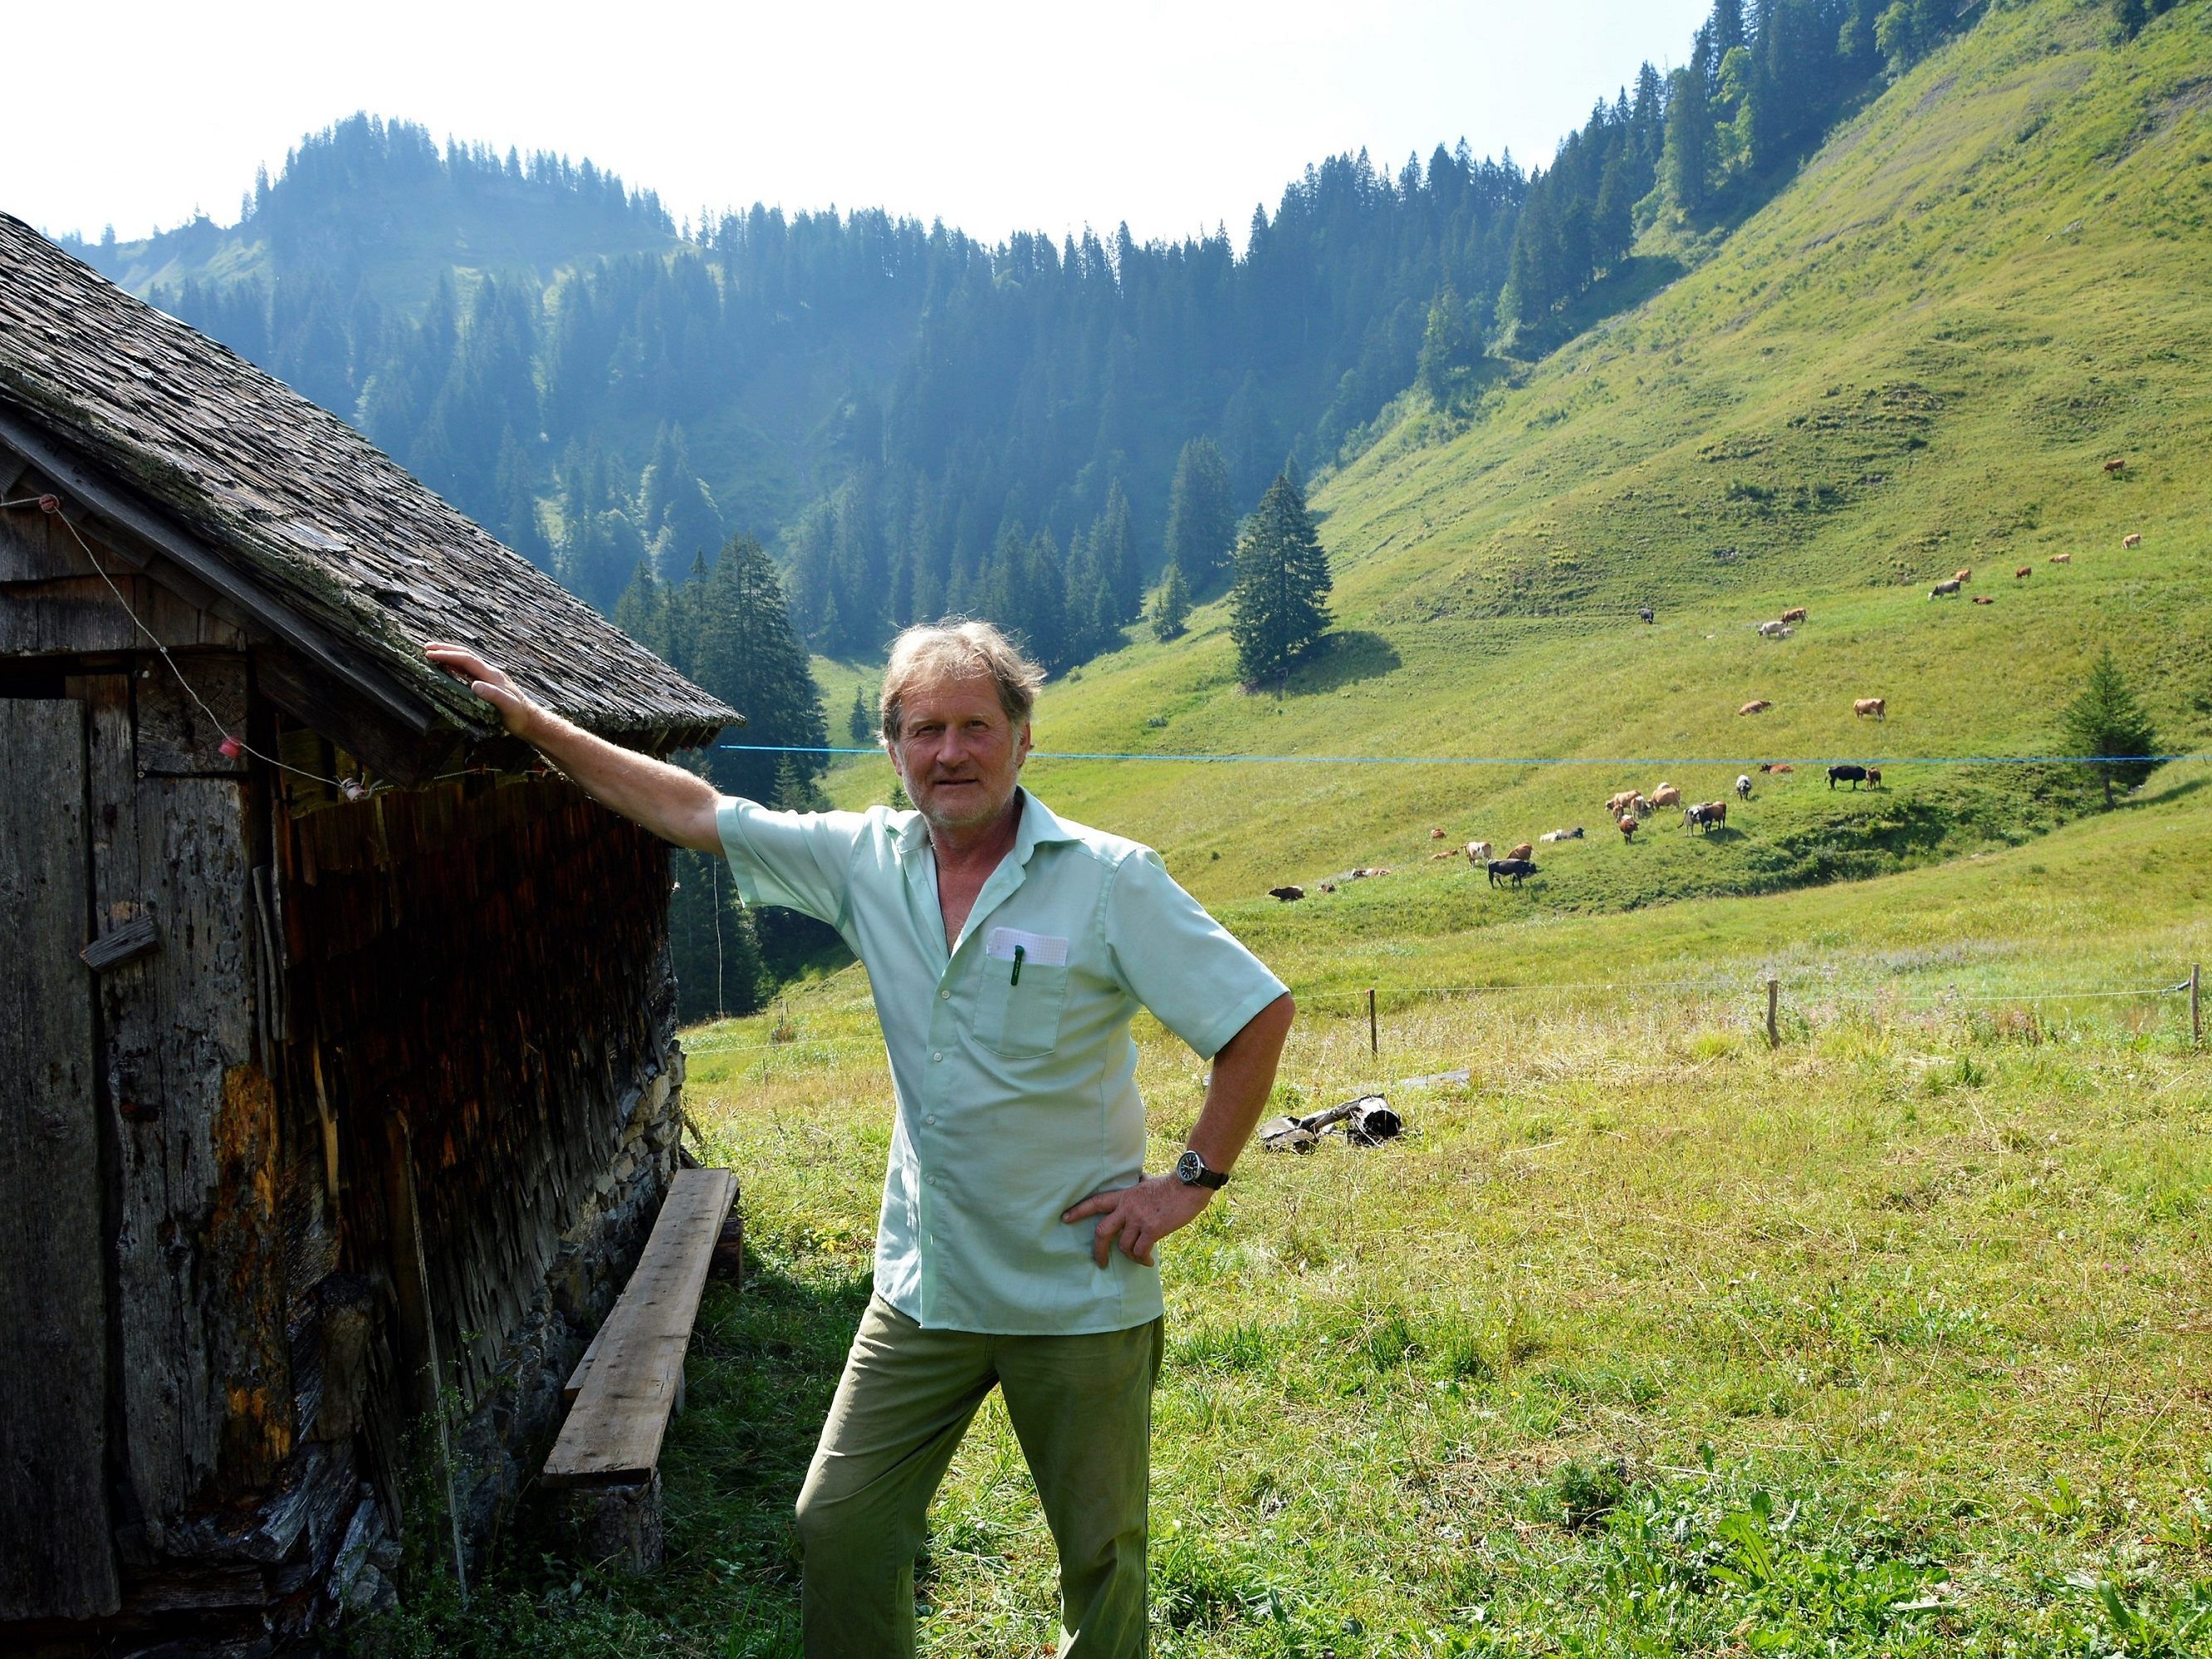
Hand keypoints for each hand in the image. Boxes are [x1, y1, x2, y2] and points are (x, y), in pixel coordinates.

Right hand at [425, 642, 540, 737]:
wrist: (530, 720)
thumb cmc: (518, 715)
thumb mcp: (507, 706)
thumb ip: (492, 695)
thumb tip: (474, 685)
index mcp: (492, 675)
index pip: (467, 660)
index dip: (448, 655)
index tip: (430, 654)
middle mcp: (490, 673)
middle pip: (466, 655)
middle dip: (446, 649)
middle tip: (426, 647)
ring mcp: (489, 677)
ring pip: (467, 661)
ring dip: (450, 655)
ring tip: (433, 653)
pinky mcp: (488, 684)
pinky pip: (469, 671)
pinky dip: (456, 666)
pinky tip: (449, 668)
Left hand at [1062, 1172, 1212, 1267]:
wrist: (1189, 1186)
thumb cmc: (1172, 1184)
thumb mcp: (1149, 1181)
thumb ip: (1139, 1183)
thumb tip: (1140, 1179)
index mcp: (1124, 1196)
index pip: (1096, 1202)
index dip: (1079, 1211)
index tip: (1065, 1218)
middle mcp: (1127, 1208)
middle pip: (1102, 1231)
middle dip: (1098, 1250)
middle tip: (1101, 1262)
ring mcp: (1138, 1219)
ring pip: (1124, 1246)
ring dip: (1131, 1256)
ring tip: (1140, 1259)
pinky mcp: (1152, 1229)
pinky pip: (1140, 1252)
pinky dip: (1142, 1260)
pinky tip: (1148, 1262)